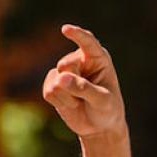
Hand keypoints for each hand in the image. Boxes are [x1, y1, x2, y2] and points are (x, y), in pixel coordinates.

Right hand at [42, 24, 127, 139]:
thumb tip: (61, 78)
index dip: (77, 35)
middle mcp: (80, 60)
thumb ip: (84, 88)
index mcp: (98, 58)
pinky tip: (71, 105)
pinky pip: (48, 90)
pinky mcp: (53, 84)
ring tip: (81, 101)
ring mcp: (64, 71)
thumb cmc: (108, 110)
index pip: (87, 42)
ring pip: (55, 79)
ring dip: (68, 96)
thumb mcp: (102, 100)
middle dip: (73, 84)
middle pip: (65, 65)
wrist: (99, 127)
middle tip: (88, 97)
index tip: (66, 29)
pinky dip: (59, 102)